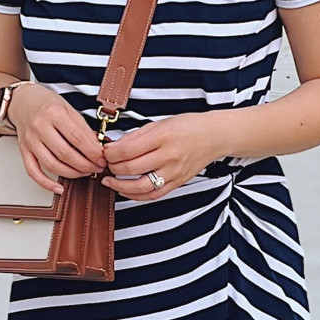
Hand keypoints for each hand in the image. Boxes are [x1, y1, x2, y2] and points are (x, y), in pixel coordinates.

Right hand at [11, 83, 107, 193]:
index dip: (92, 152)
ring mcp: (30, 140)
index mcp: (54, 114)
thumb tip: (97, 149)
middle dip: (85, 165)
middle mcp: (40, 127)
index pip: (77, 138)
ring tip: (84, 173)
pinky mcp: (23, 150)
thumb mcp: (69, 109)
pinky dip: (46, 183)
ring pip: (52, 164)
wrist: (23, 100)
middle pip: (65, 154)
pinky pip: (33, 172)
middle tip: (96, 168)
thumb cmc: (47, 104)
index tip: (102, 159)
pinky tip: (59, 188)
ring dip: (72, 174)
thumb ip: (83, 129)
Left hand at [100, 115, 225, 200]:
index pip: (127, 150)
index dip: (110, 153)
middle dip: (113, 168)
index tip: (105, 152)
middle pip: (131, 169)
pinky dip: (136, 196)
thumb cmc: (188, 126)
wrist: (214, 136)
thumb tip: (113, 147)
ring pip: (140, 187)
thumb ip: (136, 136)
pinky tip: (126, 191)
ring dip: (120, 186)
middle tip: (107, 164)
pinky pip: (153, 195)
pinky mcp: (177, 183)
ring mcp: (173, 172)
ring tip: (110, 181)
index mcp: (162, 137)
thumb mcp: (160, 123)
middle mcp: (169, 156)